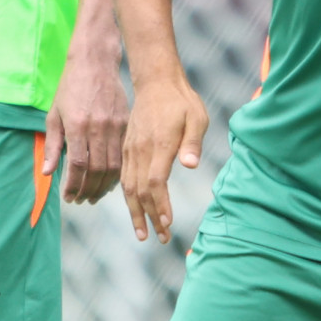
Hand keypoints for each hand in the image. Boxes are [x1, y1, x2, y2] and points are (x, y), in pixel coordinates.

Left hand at [43, 51, 129, 205]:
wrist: (95, 63)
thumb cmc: (70, 88)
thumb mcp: (54, 115)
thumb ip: (52, 145)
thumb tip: (48, 173)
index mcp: (77, 125)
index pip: (78, 165)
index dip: (73, 186)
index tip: (68, 197)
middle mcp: (98, 127)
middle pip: (97, 170)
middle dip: (88, 190)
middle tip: (81, 201)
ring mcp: (115, 126)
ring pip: (113, 165)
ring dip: (103, 185)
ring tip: (94, 196)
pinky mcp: (126, 123)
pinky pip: (123, 154)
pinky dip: (117, 171)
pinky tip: (108, 180)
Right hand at [121, 74, 208, 243]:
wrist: (156, 82)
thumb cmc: (182, 101)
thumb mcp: (196, 117)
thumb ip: (193, 142)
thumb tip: (191, 165)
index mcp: (159, 144)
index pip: (155, 182)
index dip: (160, 205)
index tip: (168, 222)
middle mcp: (141, 150)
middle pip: (140, 191)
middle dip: (150, 217)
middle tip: (161, 238)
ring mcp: (131, 150)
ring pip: (128, 188)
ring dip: (136, 213)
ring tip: (144, 234)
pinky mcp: (127, 149)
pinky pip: (124, 178)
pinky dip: (129, 198)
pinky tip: (136, 211)